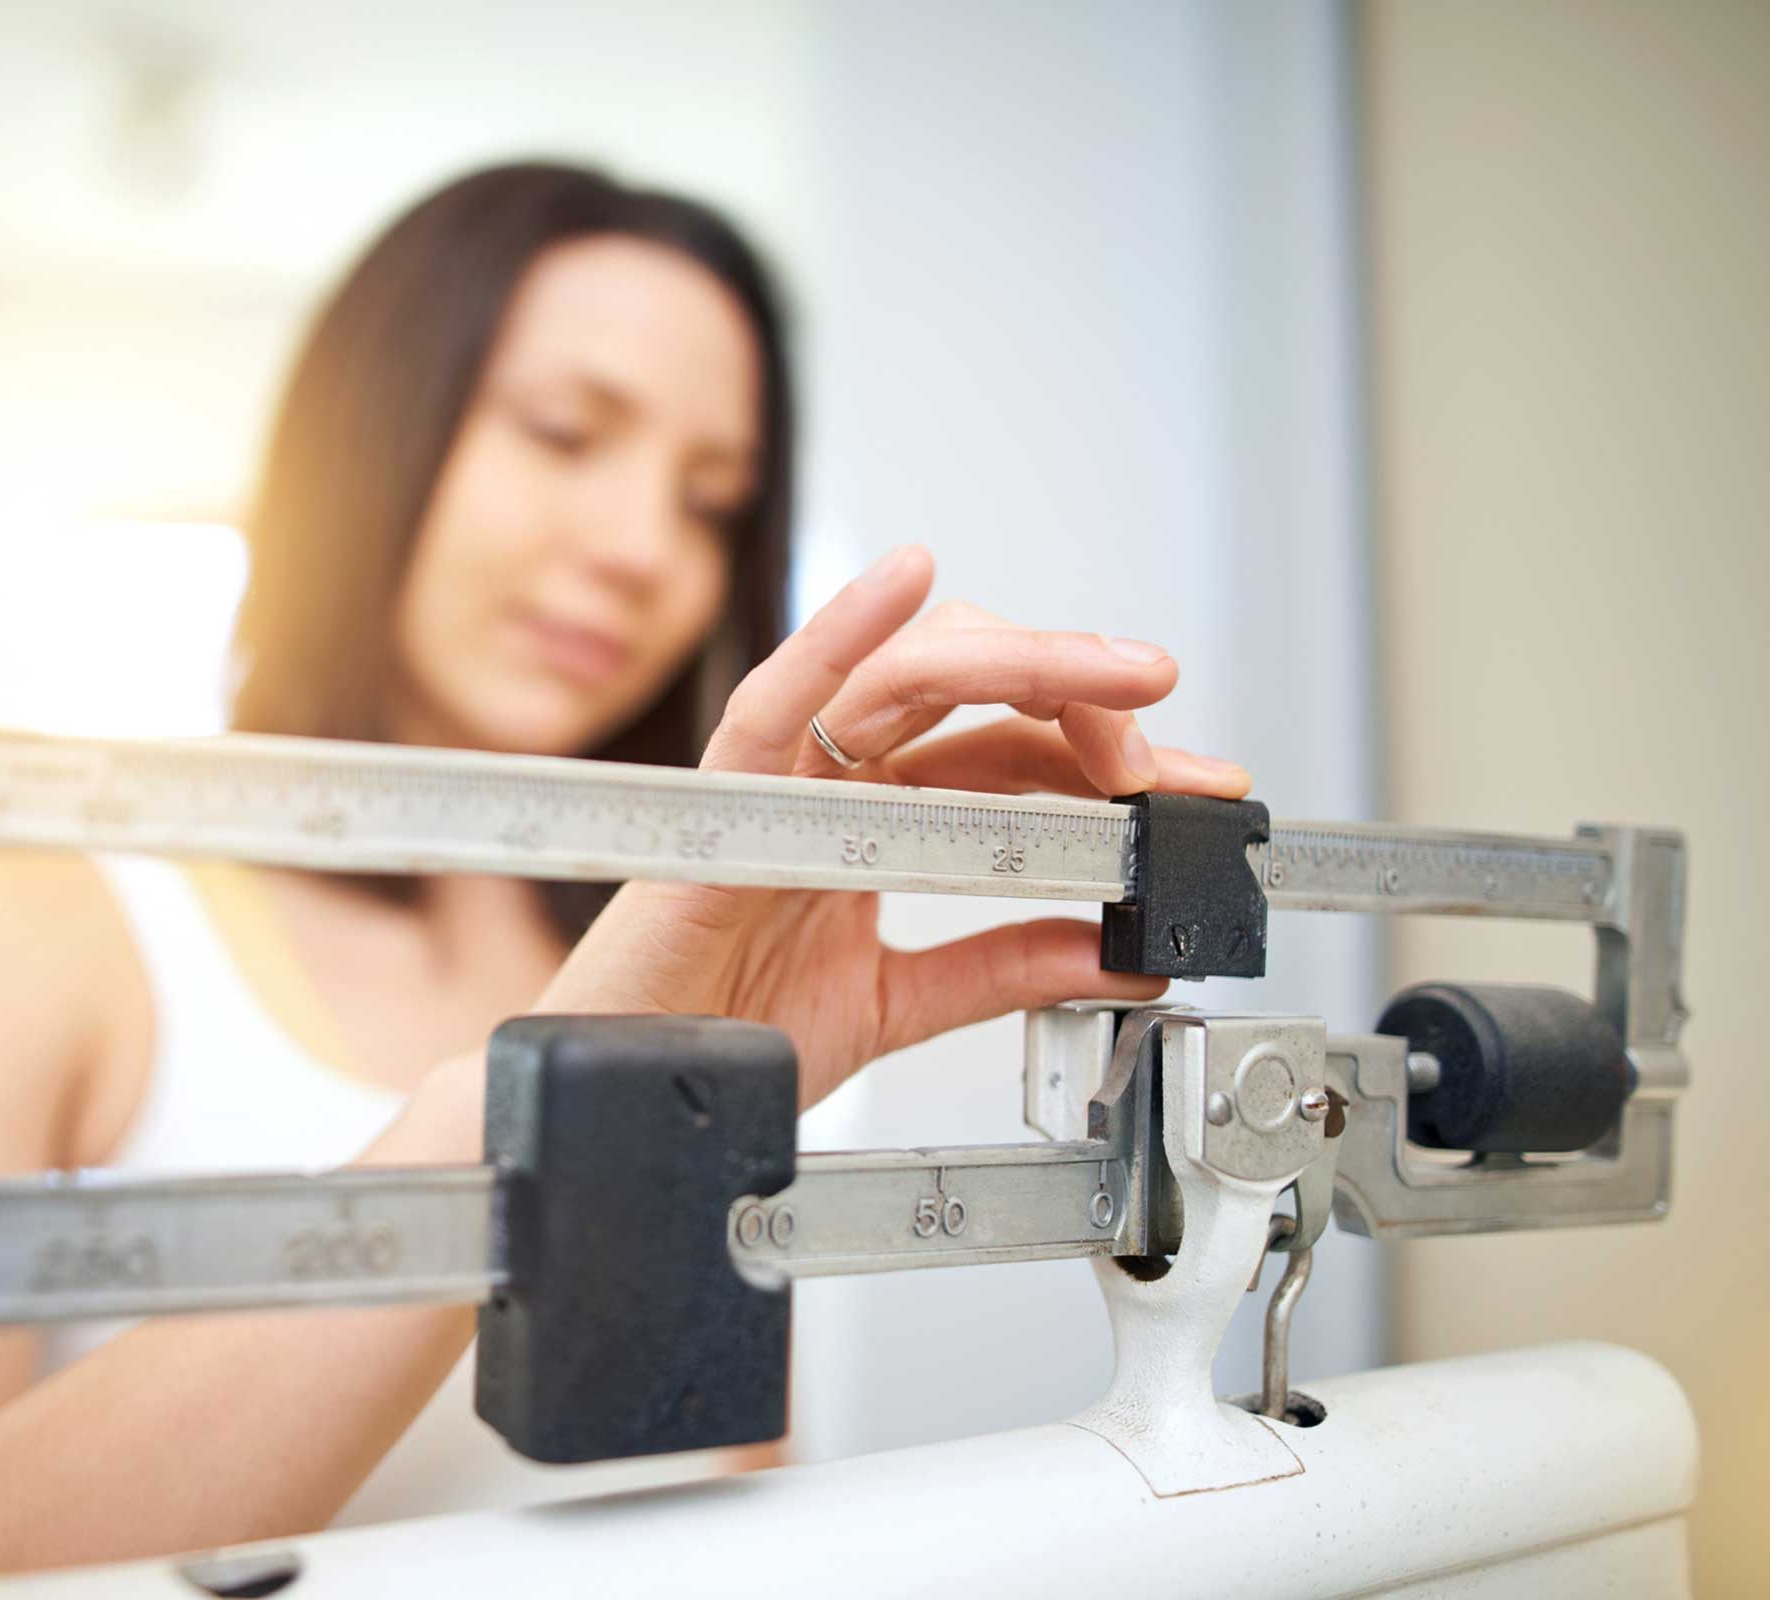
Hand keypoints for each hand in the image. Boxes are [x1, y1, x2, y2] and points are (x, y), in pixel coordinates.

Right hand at [536, 545, 1252, 1109]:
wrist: (628, 1100)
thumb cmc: (718, 1040)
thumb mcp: (893, 1005)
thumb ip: (998, 968)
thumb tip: (1119, 953)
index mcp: (868, 819)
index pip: (1007, 758)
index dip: (1109, 763)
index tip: (1202, 790)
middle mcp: (828, 782)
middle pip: (975, 699)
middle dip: (1089, 706)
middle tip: (1183, 748)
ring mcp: (776, 783)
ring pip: (906, 680)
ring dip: (1022, 662)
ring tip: (1118, 670)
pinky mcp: (720, 807)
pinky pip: (776, 704)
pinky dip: (838, 635)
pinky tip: (907, 583)